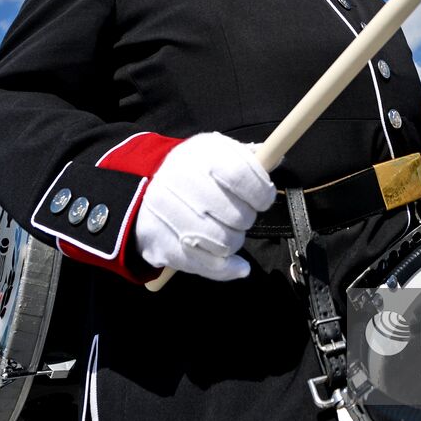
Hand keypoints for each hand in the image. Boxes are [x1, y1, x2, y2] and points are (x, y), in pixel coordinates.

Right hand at [133, 133, 275, 280]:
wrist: (144, 189)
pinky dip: (227, 268)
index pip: (241, 175)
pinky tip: (235, 263)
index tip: (263, 200)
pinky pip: (206, 265)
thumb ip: (248, 157)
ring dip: (235, 242)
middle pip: (236, 215)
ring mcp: (166, 213)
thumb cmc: (195, 171)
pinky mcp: (160, 242)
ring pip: (224, 242)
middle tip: (239, 215)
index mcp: (200, 154)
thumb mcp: (217, 153)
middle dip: (247, 219)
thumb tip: (276, 157)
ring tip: (227, 231)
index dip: (261, 193)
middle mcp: (179, 180)